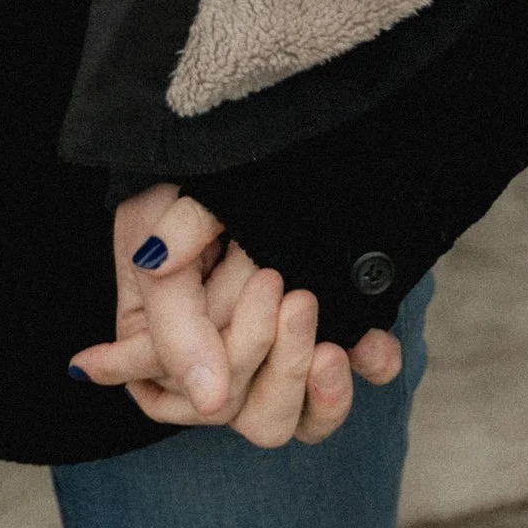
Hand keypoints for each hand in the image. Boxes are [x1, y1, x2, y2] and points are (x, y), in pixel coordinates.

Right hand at [69, 186, 404, 446]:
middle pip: (249, 414)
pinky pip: (358, 375)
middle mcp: (227, 357)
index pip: (193, 398)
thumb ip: (174, 320)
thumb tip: (210, 402)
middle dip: (267, 355)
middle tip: (282, 285)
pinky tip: (371, 342)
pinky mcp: (336, 326)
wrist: (246, 109)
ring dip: (311, 378)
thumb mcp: (156, 228)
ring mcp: (283, 346)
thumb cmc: (184, 173)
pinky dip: (368, 363)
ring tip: (319, 324)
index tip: (260, 281)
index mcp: (168, 346)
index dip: (222, 356)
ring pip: (300, 418)